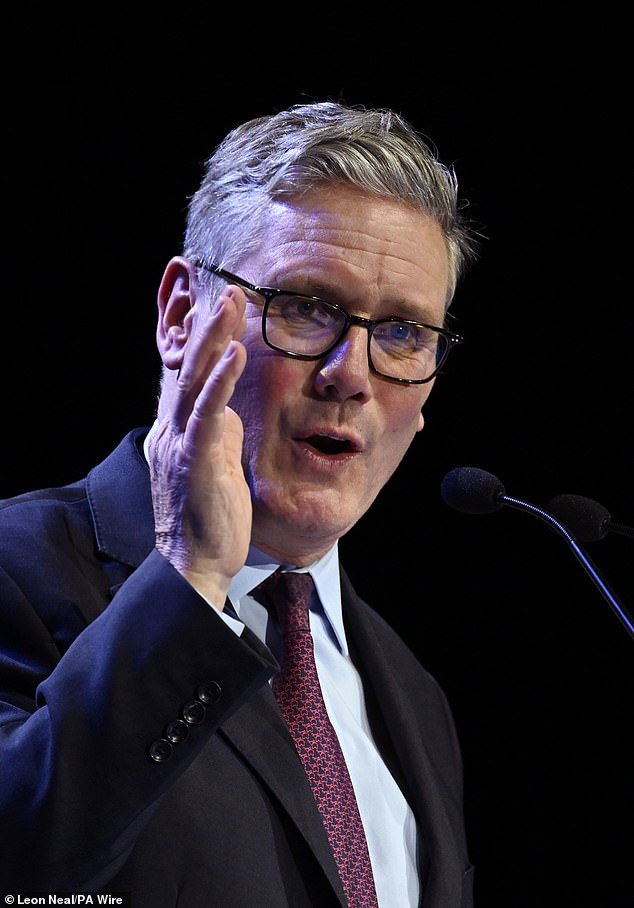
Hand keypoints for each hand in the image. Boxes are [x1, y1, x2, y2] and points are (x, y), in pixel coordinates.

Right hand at [148, 285, 250, 609]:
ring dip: (214, 339)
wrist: (196, 562)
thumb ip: (218, 432)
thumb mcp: (215, 462)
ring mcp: (182, 442)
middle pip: (188, 366)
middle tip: (231, 289)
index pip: (188, 373)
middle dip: (209, 326)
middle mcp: (174, 429)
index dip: (200, 337)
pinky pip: (208, 413)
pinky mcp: (196, 459)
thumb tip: (228, 410)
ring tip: (232, 303)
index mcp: (180, 429)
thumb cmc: (210, 516)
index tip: (217, 303)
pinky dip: (221, 380)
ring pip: (194, 380)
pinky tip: (235, 353)